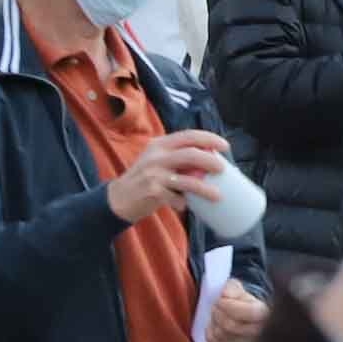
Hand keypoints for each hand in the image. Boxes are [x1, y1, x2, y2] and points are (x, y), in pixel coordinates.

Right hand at [105, 127, 229, 226]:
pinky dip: (183, 203)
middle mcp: (156, 157)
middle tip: (222, 169)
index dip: (209, 139)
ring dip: (205, 189)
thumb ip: (178, 156)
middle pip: (190, 154)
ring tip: (217, 195)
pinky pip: (176, 198)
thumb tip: (211, 159)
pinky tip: (185, 206)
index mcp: (159, 145)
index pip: (188, 136)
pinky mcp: (152, 192)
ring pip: (187, 180)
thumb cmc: (145, 179)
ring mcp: (153, 174)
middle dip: (210, 161)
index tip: (225, 146)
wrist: (118, 198)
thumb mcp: (158, 160)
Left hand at [207, 282, 268, 341]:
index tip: (220, 300)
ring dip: (213, 322)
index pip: (250, 313)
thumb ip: (232, 288)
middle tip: (214, 305)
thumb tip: (224, 293)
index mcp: (265, 315)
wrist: (244, 319)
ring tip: (216, 314)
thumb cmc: (242, 303)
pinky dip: (210, 332)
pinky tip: (214, 325)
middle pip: (231, 325)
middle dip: (218, 313)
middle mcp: (259, 333)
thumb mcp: (240, 291)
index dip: (230, 305)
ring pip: (221, 335)